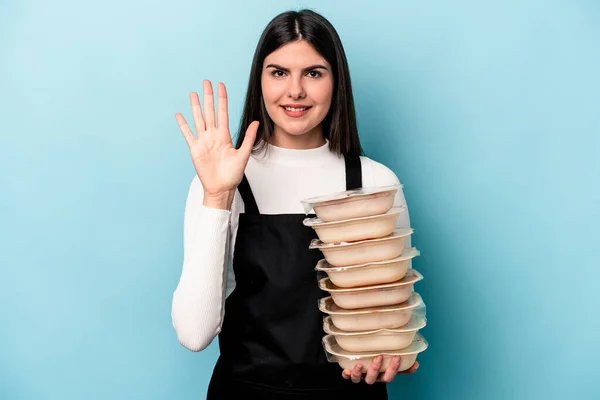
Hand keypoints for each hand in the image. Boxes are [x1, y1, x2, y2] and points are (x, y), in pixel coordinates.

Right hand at [175, 80, 259, 207]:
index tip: (221, 85)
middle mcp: (213, 136)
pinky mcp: (195, 149)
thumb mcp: (243, 154)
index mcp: (224, 135)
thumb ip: (249, 137)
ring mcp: (203, 141)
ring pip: (198, 119)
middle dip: (208, 96)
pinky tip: (179, 115)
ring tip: (193, 93)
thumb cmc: (233, 175)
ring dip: (195, 106)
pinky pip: (188, 134)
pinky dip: (183, 124)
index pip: (223, 112)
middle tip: (206, 82)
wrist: (222, 188)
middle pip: (210, 111)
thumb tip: (256, 122)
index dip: (222, 99)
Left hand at [342, 356, 418, 383]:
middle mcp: (371, 378)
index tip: (397, 356)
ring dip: (359, 373)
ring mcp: (361, 376)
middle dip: (376, 368)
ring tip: (359, 364)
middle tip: (379, 356)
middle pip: (374, 378)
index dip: (393, 368)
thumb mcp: (392, 365)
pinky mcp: (351, 373)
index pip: (389, 376)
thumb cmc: (381, 364)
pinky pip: (347, 376)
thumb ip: (403, 366)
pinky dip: (346, 374)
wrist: (364, 362)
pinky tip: (346, 370)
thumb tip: (416, 363)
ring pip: (359, 379)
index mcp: (382, 376)